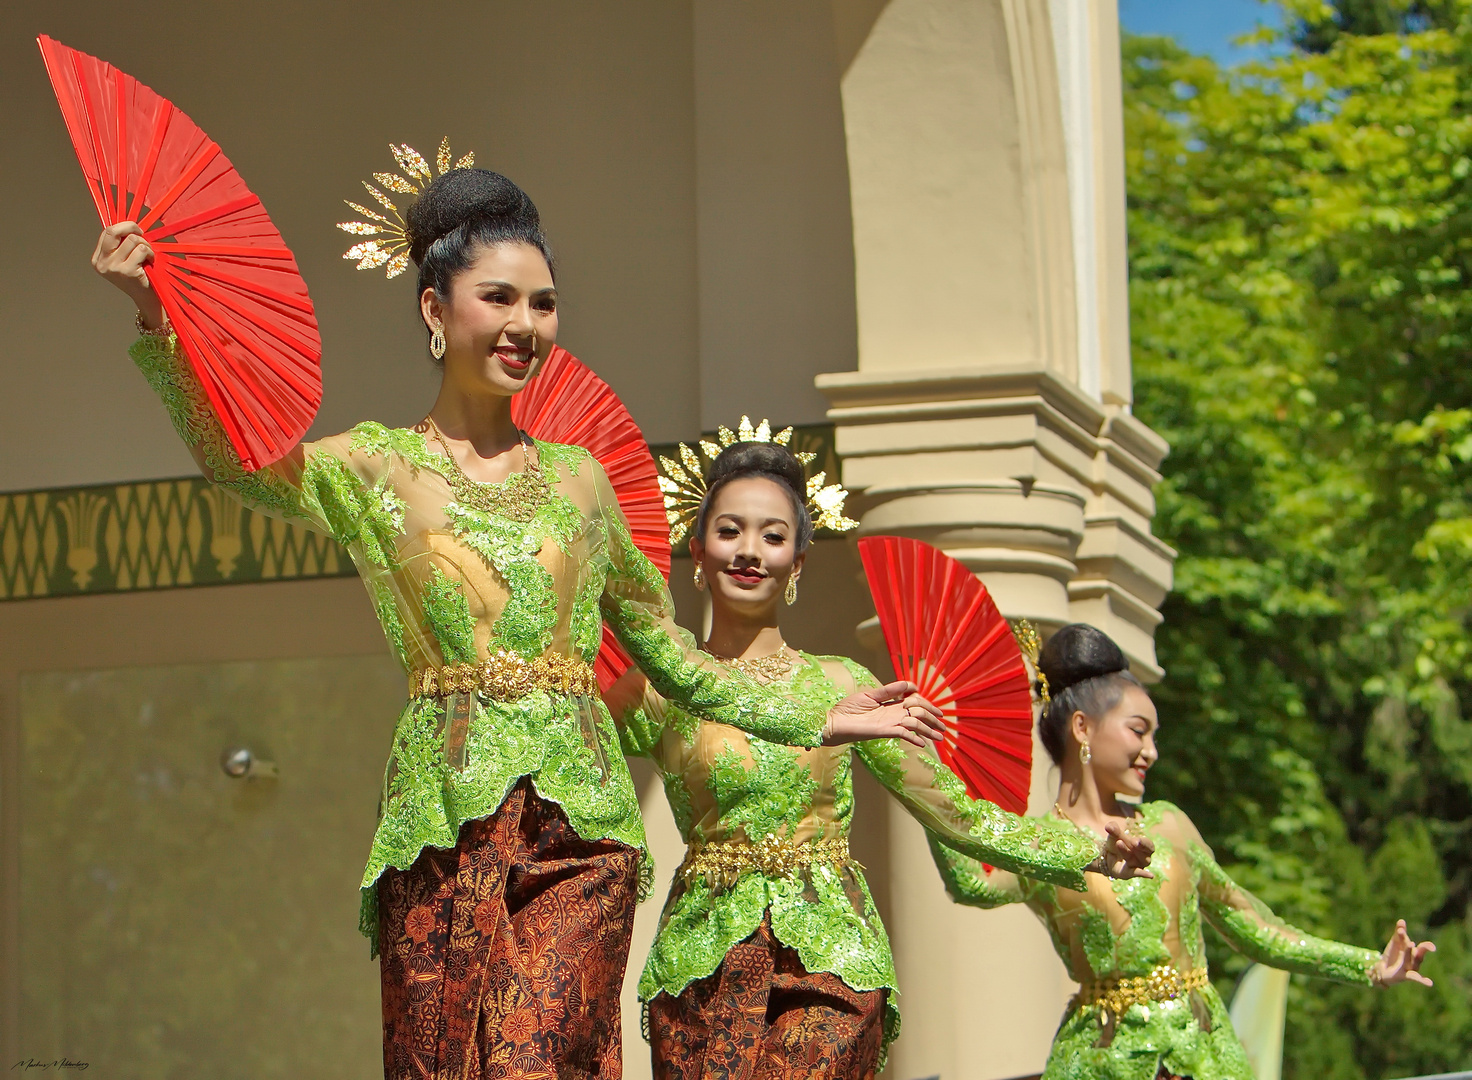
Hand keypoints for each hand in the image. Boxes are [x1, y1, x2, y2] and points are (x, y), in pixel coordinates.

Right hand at [92, 222, 163, 327]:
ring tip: (148, 254)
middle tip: (143, 234)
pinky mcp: (127, 271)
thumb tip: (130, 224)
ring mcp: (114, 268)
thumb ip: (121, 244)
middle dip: (132, 227)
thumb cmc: (139, 276)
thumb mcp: (124, 259)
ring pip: (132, 239)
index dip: (124, 226)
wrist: (147, 299)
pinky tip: (151, 261)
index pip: (107, 231)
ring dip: (145, 244)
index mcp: (98, 258)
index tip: (136, 230)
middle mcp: (102, 263)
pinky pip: (141, 249)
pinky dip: (150, 252)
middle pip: (113, 231)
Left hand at [823, 682, 944, 747]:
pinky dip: (913, 738)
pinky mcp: (884, 731)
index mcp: (891, 705)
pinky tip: (923, 743)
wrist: (834, 722)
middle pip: (918, 714)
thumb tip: (909, 685)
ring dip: (928, 730)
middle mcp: (893, 715)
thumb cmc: (848, 709)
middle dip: (932, 718)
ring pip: (914, 725)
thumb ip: (889, 690)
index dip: (922, 699)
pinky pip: (902, 734)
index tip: (923, 696)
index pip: (913, 701)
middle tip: (943, 724)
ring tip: (940, 737)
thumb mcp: (870, 695)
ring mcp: (890, 723)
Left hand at [1095, 821, 1154, 879]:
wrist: (1107, 856)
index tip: (1136, 840)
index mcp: (1143, 846)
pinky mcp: (1128, 873)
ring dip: (1127, 852)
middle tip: (1133, 841)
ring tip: (1118, 843)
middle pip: (1144, 853)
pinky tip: (1151, 876)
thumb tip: (1109, 826)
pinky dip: (1143, 874)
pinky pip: (1136, 874)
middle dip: (1140, 847)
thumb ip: (1113, 830)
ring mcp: (1136, 866)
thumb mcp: (1114, 835)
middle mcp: (1143, 857)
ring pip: (1136, 861)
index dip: (1144, 843)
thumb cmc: (1117, 843)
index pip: (1149, 845)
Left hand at [1371, 919, 1434, 986]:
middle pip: (1419, 953)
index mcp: (1412, 951)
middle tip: (1431, 945)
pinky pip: (1415, 978)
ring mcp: (1410, 968)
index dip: (1412, 938)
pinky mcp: (1404, 976)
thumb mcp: (1395, 942)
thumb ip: (1399, 932)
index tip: (1403, 930)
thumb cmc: (1392, 956)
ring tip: (1410, 943)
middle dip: (1424, 948)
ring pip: (1411, 960)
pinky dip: (1422, 980)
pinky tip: (1430, 983)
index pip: (1417, 945)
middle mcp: (1414, 960)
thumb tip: (1402, 920)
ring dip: (1409, 951)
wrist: (1382, 970)